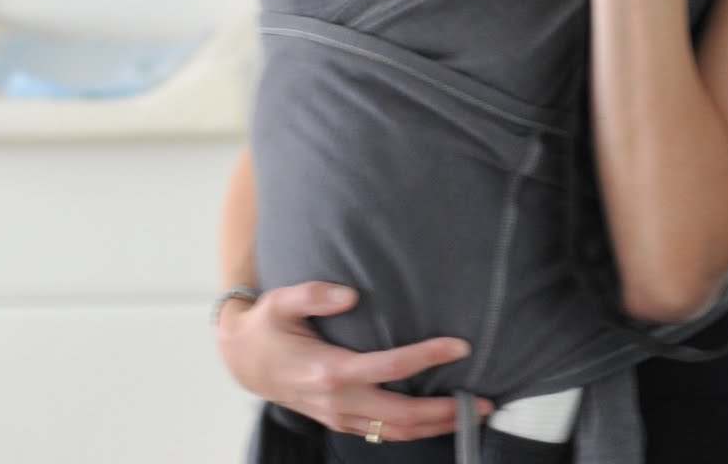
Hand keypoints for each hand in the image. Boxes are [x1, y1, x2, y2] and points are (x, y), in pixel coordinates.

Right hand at [216, 280, 489, 442]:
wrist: (244, 360)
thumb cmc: (267, 326)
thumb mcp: (282, 301)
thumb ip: (315, 294)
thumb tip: (352, 295)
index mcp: (329, 369)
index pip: (390, 367)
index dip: (428, 357)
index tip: (460, 346)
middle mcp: (338, 400)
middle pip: (403, 414)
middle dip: (447, 411)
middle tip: (484, 402)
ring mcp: (340, 416)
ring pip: (397, 432)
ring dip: (437, 427)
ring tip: (471, 415)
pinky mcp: (340, 421)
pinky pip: (383, 433)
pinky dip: (413, 431)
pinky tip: (434, 419)